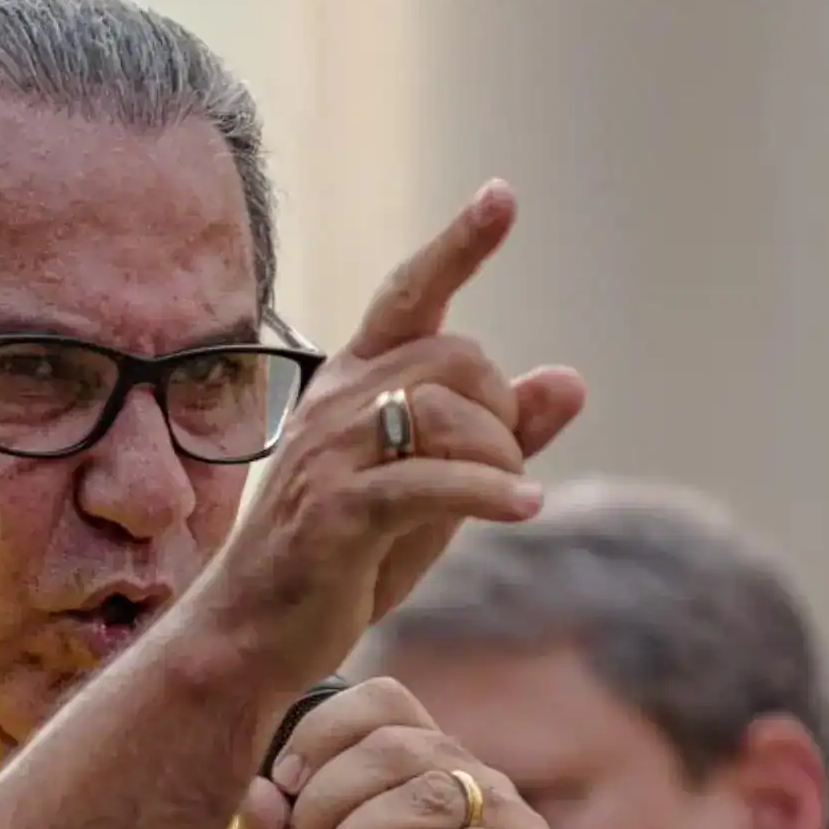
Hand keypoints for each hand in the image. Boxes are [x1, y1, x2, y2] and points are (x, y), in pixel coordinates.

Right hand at [186, 181, 588, 701]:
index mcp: (353, 383)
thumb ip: (501, 434)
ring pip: (451, 413)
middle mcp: (338, 402)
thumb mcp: (436, 488)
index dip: (458, 245)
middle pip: (458, 357)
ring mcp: (332, 455)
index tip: (502, 195)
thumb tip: (572, 378)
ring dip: (500, 459)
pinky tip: (524, 508)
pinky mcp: (339, 512)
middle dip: (504, 410)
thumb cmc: (347, 558)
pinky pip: (435, 481)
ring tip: (504, 501)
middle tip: (503, 469)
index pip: (408, 295)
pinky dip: (491, 492)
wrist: (257, 633)